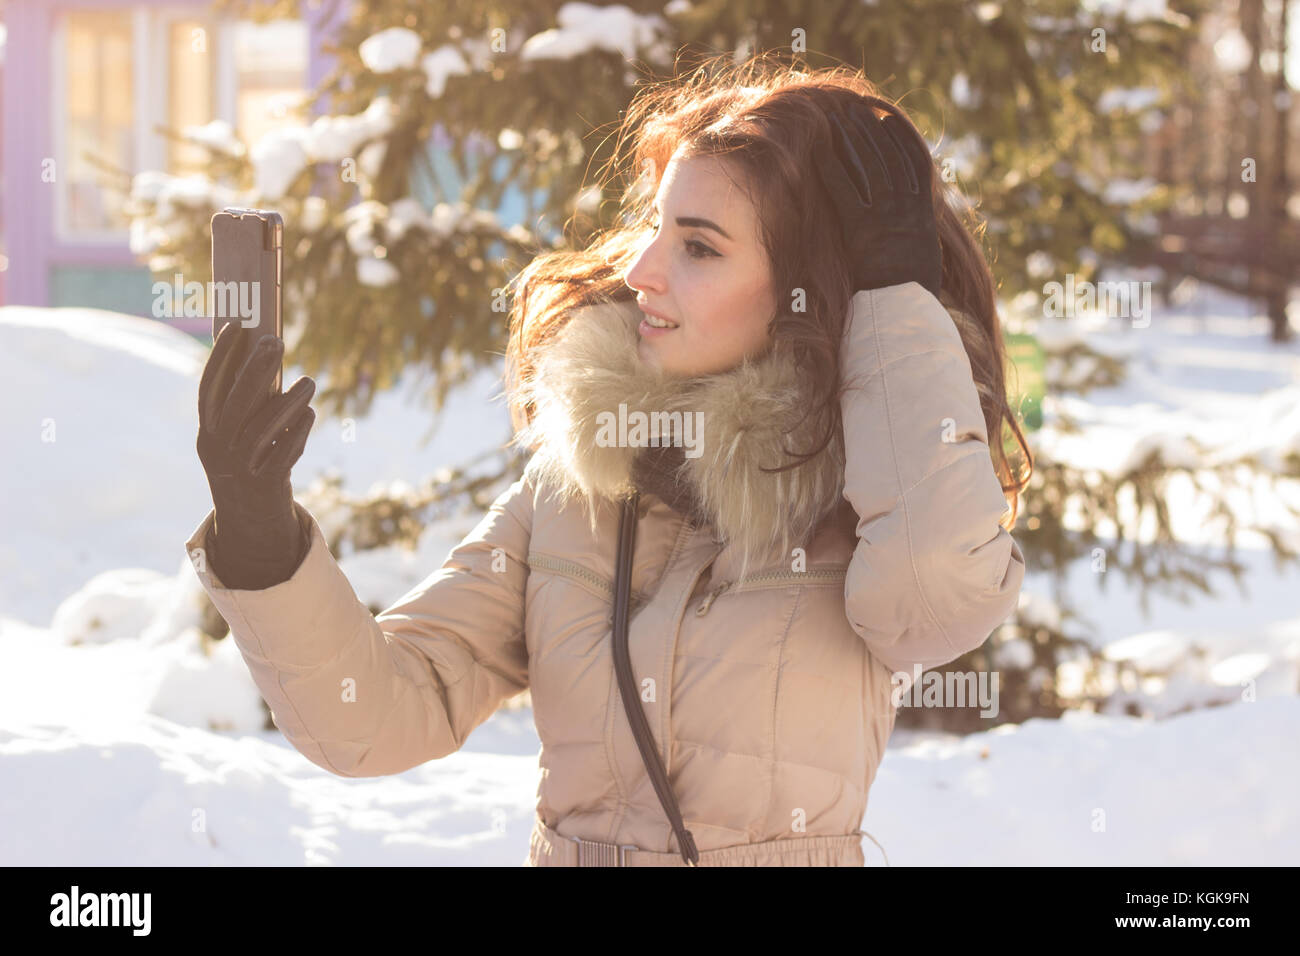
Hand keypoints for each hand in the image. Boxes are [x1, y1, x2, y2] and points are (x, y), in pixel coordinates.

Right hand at [196, 324, 315, 588]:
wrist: (250, 521)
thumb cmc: (249, 463)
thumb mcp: (238, 436)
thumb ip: (249, 405)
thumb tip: (268, 358)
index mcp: (207, 432)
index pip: (209, 387)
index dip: (221, 357)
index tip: (236, 325)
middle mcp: (218, 448)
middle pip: (235, 403)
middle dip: (254, 369)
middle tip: (275, 340)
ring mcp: (241, 467)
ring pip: (263, 428)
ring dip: (288, 401)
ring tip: (309, 382)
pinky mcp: (266, 484)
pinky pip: (285, 452)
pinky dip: (299, 431)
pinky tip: (310, 414)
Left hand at [813, 96, 941, 298]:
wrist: (904, 310)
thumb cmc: (912, 290)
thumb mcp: (923, 254)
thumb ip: (915, 230)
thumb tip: (906, 220)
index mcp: (924, 210)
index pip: (915, 160)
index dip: (901, 135)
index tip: (888, 117)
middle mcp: (907, 207)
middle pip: (888, 155)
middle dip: (870, 128)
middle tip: (853, 107)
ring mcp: (885, 215)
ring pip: (869, 165)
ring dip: (852, 138)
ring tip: (837, 115)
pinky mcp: (862, 228)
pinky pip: (845, 189)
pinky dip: (832, 166)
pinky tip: (820, 149)